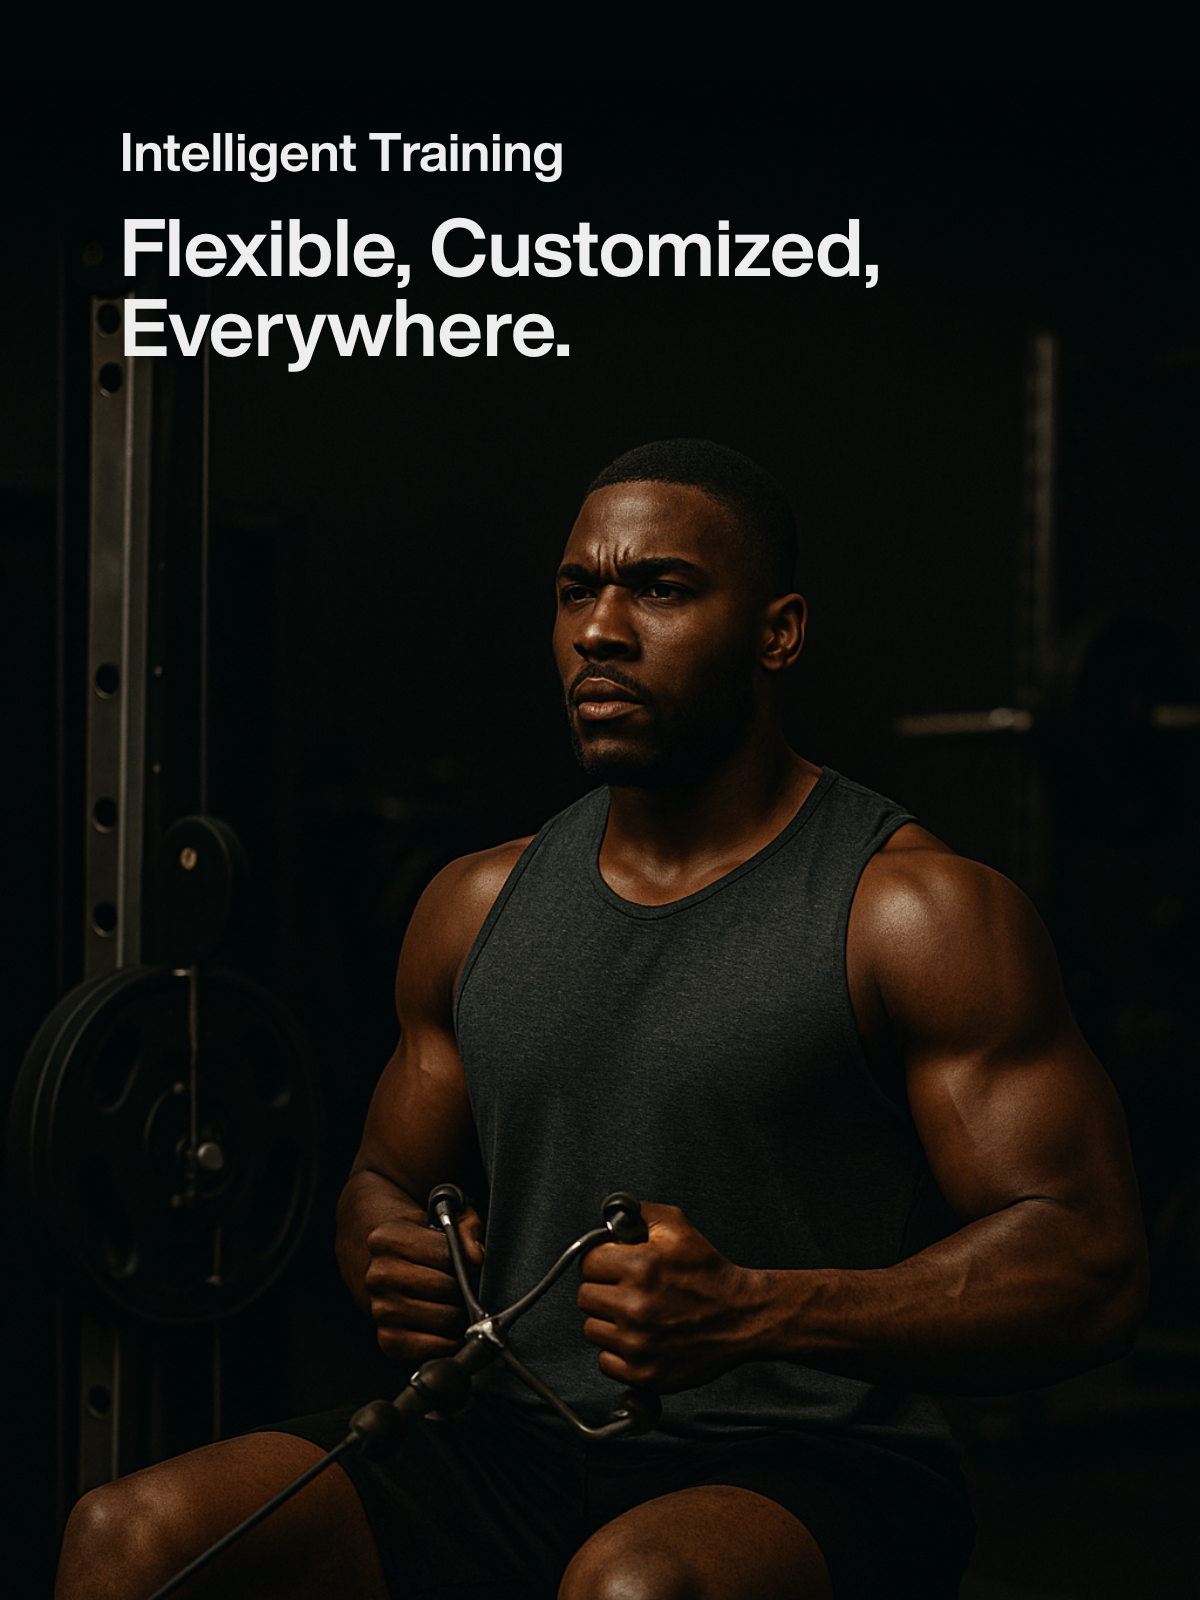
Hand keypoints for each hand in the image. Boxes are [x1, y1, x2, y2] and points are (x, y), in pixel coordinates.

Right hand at [363, 1201, 484, 1365]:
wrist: (371, 1258)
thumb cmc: (411, 1238)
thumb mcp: (438, 1217)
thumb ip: (465, 1228)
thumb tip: (476, 1258)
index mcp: (388, 1239)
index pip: (447, 1255)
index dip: (466, 1260)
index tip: (468, 1263)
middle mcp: (379, 1275)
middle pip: (446, 1288)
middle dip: (464, 1288)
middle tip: (465, 1286)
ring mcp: (380, 1309)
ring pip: (443, 1320)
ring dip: (459, 1315)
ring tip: (457, 1304)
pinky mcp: (386, 1339)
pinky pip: (428, 1350)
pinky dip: (447, 1343)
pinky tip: (449, 1328)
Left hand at [577, 1203, 764, 1392]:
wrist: (741, 1318)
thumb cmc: (710, 1274)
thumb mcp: (678, 1227)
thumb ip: (639, 1213)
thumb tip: (611, 1214)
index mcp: (641, 1268)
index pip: (588, 1262)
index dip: (603, 1261)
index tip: (616, 1266)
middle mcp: (636, 1307)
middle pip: (585, 1297)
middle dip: (604, 1290)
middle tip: (628, 1290)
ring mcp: (638, 1343)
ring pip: (592, 1329)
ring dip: (610, 1321)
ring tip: (637, 1314)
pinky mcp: (643, 1373)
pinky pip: (605, 1360)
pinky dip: (618, 1352)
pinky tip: (640, 1338)